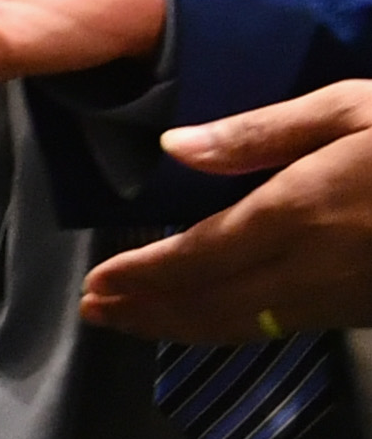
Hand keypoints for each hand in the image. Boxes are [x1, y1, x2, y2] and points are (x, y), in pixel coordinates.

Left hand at [82, 82, 371, 341]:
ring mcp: (341, 299)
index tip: (94, 283)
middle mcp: (311, 269)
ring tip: (132, 320)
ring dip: (183, 327)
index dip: (141, 275)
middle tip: (94, 311)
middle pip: (212, 303)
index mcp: (297, 212)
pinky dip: (230, 327)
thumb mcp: (347, 110)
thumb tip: (173, 146)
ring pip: (246, 326)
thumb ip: (260, 132)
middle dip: (146, 311)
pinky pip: (281, 329)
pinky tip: (207, 317)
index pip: (197, 255)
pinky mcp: (364, 312)